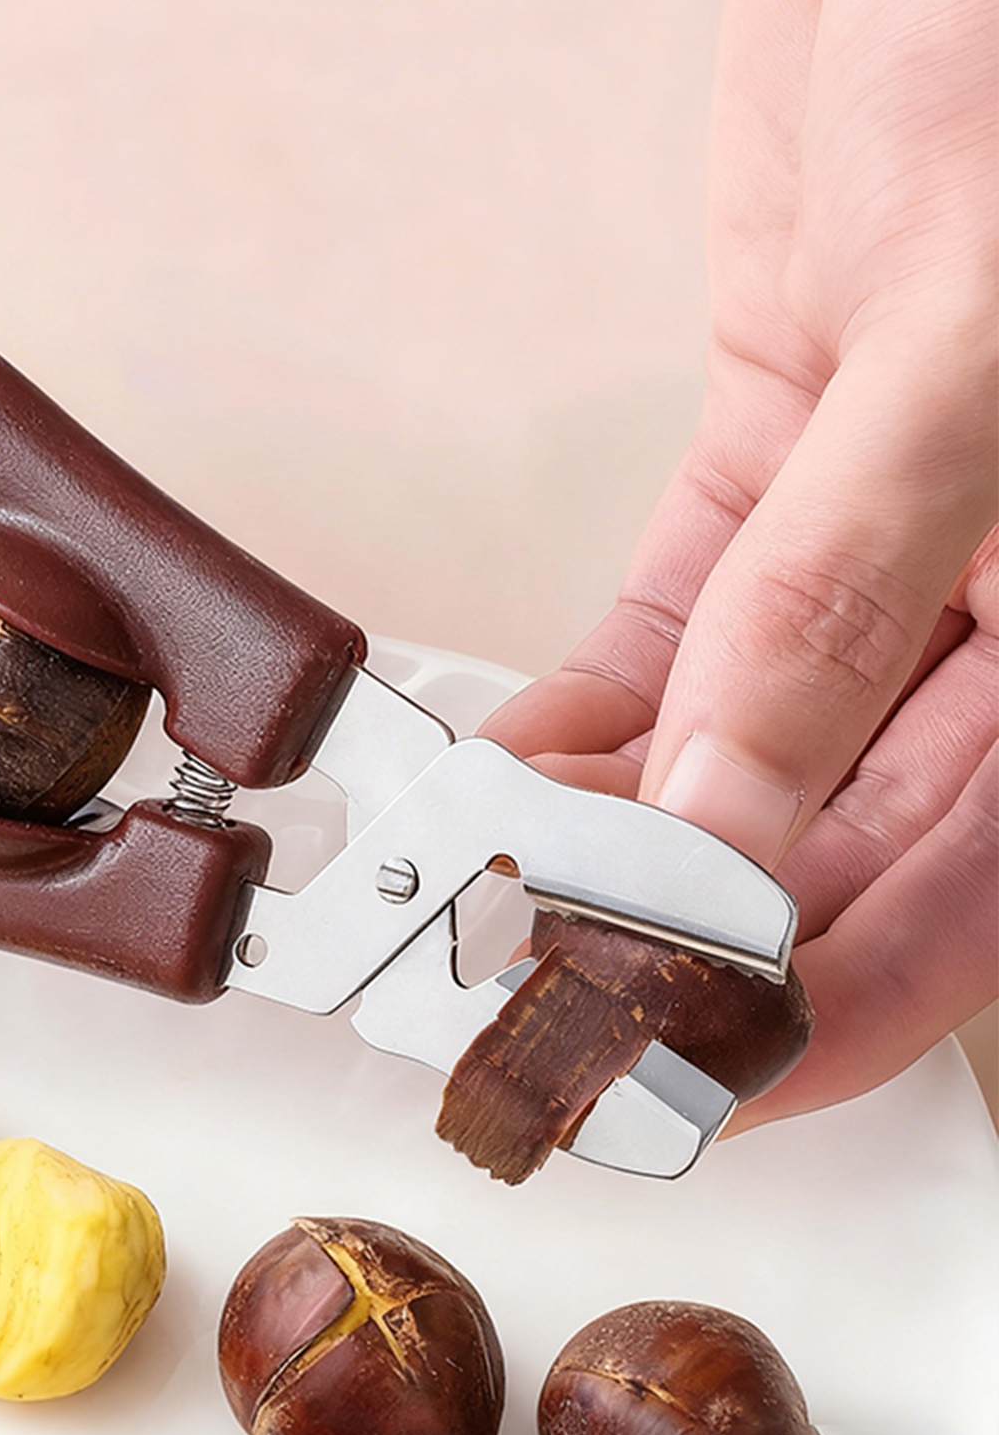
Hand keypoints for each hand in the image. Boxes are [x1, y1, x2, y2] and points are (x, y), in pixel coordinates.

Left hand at [480, 0, 996, 1128]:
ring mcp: (882, 544)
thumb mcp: (969, 348)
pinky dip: (592, 709)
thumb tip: (722, 829)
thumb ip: (838, 598)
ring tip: (486, 901)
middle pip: (831, 847)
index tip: (656, 1086)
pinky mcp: (782, 463)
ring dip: (611, 833)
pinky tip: (510, 772)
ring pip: (743, 751)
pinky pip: (683, 633)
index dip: (806, 1019)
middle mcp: (996, 616)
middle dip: (670, 939)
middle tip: (522, 1001)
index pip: (958, 901)